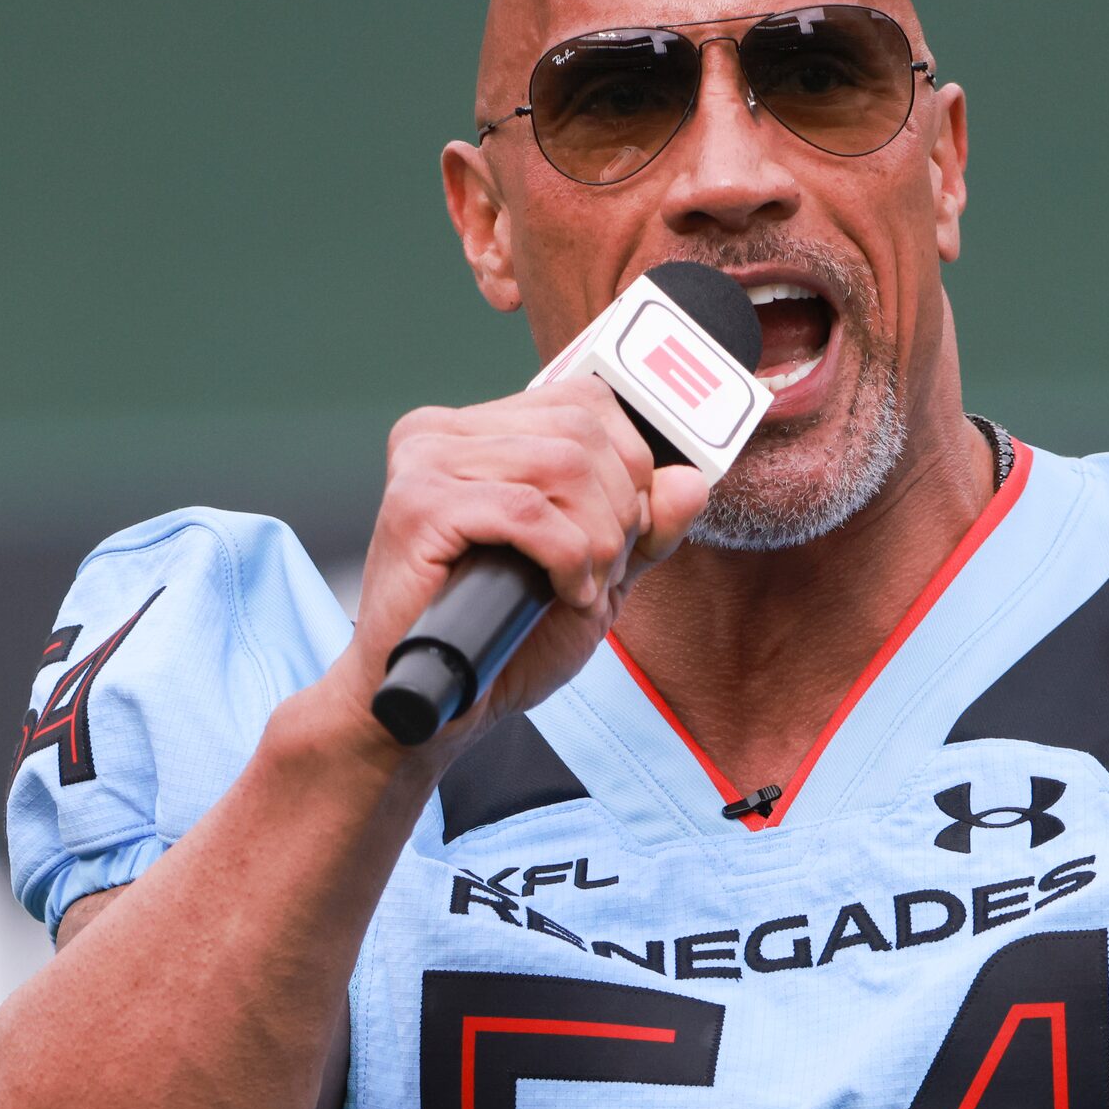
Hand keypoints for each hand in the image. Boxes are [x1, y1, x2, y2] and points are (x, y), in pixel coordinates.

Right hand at [321, 374, 708, 753]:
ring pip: (563, 463)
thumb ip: (645, 528)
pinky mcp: (417, 505)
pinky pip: (527, 510)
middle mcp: (443, 431)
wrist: (439, 709)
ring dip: (598, 538)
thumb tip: (691, 478)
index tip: (626, 534)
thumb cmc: (505, 643)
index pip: (586, 400)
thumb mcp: (598, 576)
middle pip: (582, 428)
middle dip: (619, 509)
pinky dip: (567, 557)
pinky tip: (560, 593)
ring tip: (581, 588)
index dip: (630, 467)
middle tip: (603, 572)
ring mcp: (424, 461)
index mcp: (478, 432)